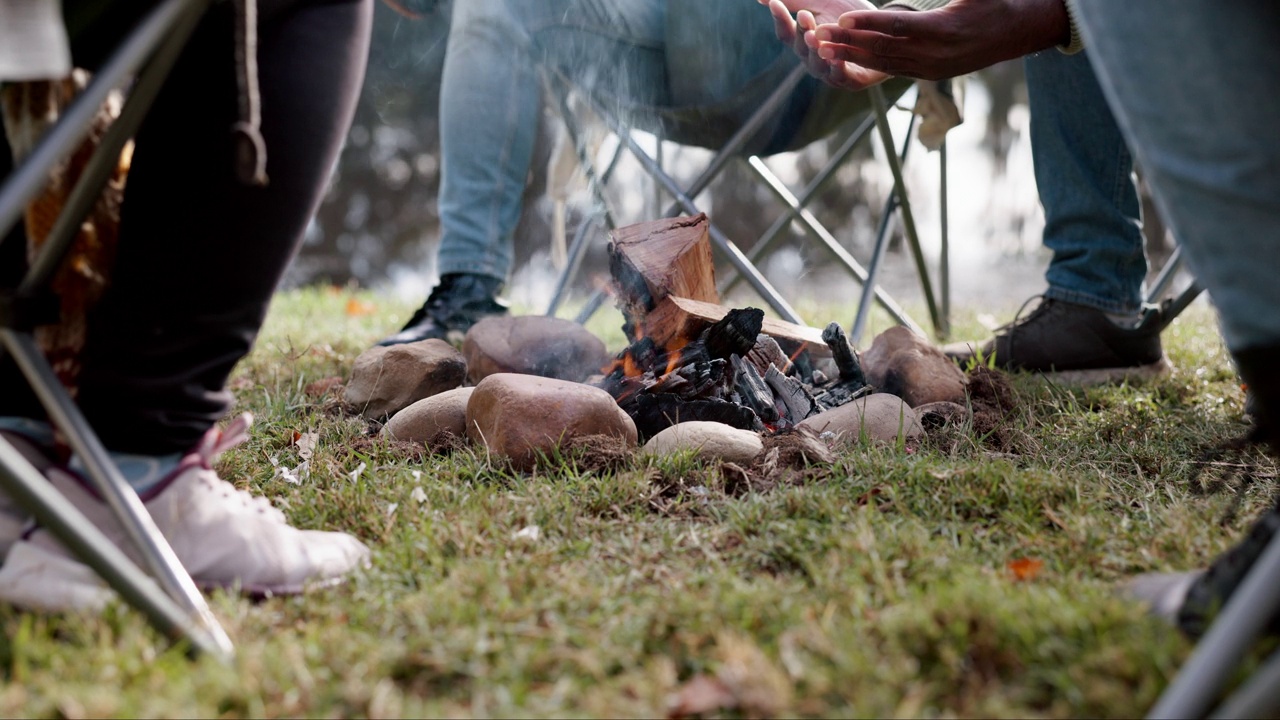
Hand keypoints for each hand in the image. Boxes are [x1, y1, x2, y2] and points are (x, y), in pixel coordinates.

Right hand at [759, 0, 892, 91]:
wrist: (885, 35)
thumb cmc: (851, 21)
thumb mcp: (823, 4)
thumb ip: (796, 1)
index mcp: (803, 42)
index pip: (786, 33)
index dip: (780, 19)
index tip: (776, 4)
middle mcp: (812, 60)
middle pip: (801, 48)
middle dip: (802, 32)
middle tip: (804, 16)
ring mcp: (829, 73)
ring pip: (818, 64)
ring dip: (816, 50)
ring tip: (815, 37)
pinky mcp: (850, 81)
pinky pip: (841, 77)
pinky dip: (837, 68)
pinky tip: (837, 59)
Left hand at [813, 0, 1071, 79]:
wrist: (1019, 32)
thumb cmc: (997, 1)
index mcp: (944, 30)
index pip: (898, 26)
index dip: (869, 23)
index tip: (843, 18)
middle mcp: (935, 55)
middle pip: (883, 48)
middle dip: (848, 42)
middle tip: (819, 36)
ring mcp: (931, 68)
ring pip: (883, 62)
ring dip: (851, 55)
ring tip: (823, 49)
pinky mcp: (928, 74)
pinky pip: (892, 69)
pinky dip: (867, 64)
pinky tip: (846, 59)